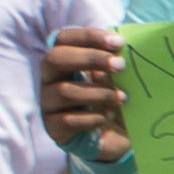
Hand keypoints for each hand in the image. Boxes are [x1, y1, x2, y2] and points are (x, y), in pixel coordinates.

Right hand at [42, 25, 127, 153]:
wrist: (112, 136)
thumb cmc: (113, 98)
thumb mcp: (116, 77)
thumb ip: (115, 61)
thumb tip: (125, 48)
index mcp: (64, 59)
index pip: (63, 38)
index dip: (88, 36)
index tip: (119, 42)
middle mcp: (50, 78)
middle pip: (55, 59)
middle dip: (90, 58)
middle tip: (121, 65)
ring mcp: (48, 103)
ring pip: (64, 91)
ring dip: (99, 93)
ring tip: (123, 98)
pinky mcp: (52, 127)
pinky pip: (68, 119)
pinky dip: (93, 118)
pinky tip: (108, 117)